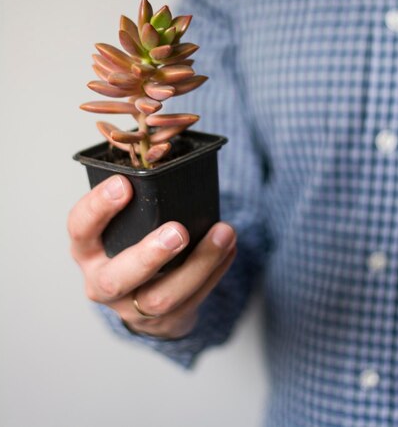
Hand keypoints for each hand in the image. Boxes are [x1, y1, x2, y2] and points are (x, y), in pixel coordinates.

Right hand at [68, 175, 236, 338]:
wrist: (139, 300)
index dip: (98, 207)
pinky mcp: (163, 322)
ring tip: (224, 233)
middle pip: (118, 277)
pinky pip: (192, 301)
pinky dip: (215, 271)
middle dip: (149, 255)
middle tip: (177, 231)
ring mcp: (130, 308)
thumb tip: (171, 162)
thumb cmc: (130, 243)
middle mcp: (101, 282)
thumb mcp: (121, 224)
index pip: (80, 227)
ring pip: (162, 297)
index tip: (124, 184)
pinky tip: (229, 248)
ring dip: (199, 264)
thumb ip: (137, 202)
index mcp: (86, 248)